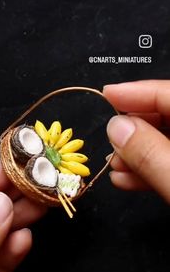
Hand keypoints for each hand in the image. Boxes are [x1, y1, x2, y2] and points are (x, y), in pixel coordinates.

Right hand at [103, 80, 169, 203]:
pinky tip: (127, 179)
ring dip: (138, 152)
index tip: (108, 94)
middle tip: (110, 137)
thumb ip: (150, 153)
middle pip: (168, 115)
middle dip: (135, 127)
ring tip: (114, 164)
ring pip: (168, 141)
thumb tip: (117, 128)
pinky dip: (151, 170)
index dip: (137, 92)